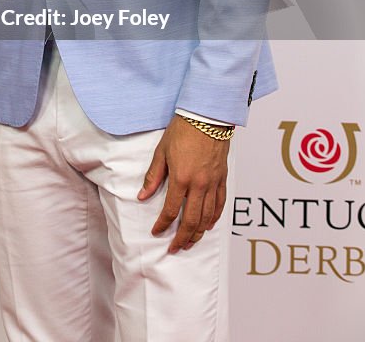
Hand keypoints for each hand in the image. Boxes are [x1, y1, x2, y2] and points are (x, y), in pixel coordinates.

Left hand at [137, 114, 229, 252]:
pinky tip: (209, 225)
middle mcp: (199, 185)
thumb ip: (153, 176)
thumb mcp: (162, 152)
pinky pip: (220, 204)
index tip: (156, 232)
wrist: (207, 116)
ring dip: (198, 233)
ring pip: (207, 216)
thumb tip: (142, 196)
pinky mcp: (222, 178)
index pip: (171, 210)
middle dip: (182, 237)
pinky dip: (215, 217)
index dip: (162, 224)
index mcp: (181, 178)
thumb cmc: (182, 130)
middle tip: (175, 248)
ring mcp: (212, 183)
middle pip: (191, 220)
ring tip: (190, 242)